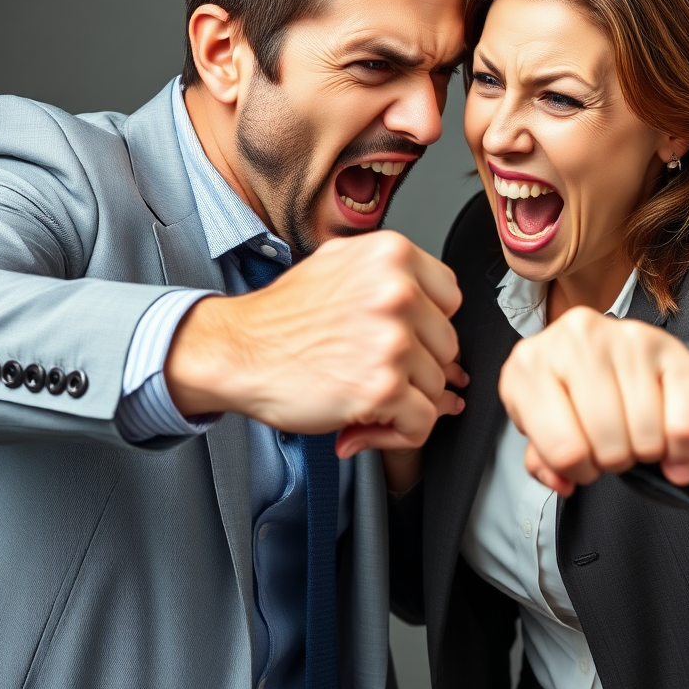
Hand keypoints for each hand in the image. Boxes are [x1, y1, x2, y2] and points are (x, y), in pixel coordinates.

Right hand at [164, 231, 466, 450]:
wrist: (237, 351)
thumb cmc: (283, 317)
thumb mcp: (341, 269)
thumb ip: (397, 291)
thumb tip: (446, 344)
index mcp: (392, 255)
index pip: (451, 297)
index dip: (426, 324)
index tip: (400, 336)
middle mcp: (397, 291)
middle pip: (447, 346)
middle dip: (415, 366)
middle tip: (372, 369)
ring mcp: (392, 340)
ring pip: (438, 386)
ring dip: (404, 402)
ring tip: (362, 393)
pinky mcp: (382, 387)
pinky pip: (422, 422)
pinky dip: (399, 433)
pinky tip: (367, 424)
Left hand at [498, 307, 688, 495]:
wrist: (621, 359)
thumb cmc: (574, 396)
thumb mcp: (543, 426)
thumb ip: (543, 461)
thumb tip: (561, 481)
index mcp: (529, 362)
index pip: (563, 450)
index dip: (576, 470)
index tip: (579, 460)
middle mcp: (574, 338)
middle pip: (607, 445)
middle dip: (611, 461)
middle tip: (608, 444)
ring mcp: (624, 337)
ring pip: (647, 437)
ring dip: (645, 452)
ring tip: (633, 433)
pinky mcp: (671, 348)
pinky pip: (685, 424)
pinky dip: (683, 451)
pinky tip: (672, 447)